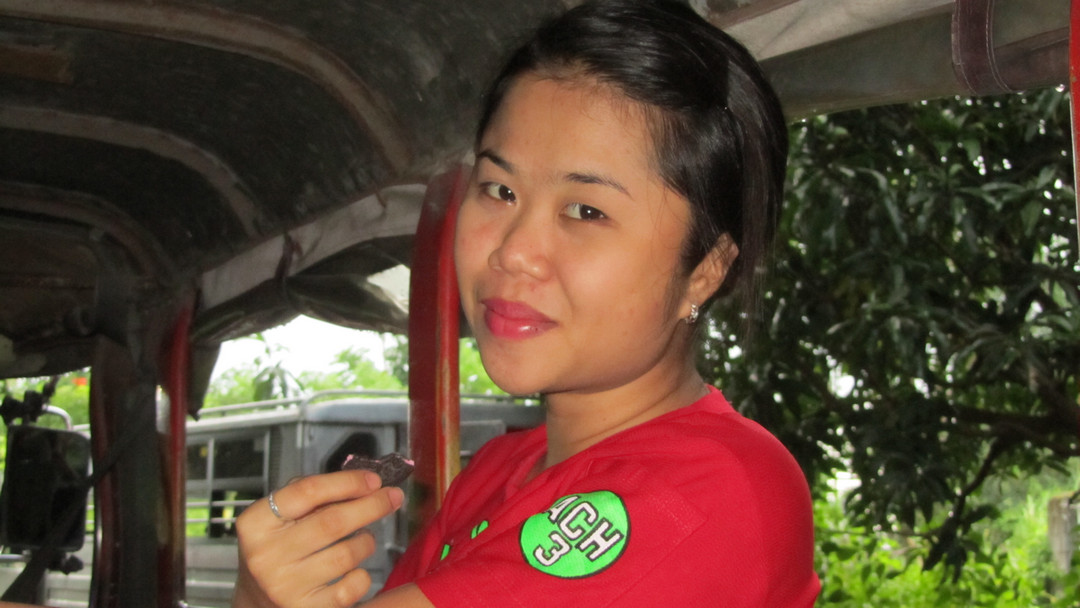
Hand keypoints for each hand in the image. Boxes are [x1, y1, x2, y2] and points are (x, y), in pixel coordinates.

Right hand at [232, 470, 404, 607]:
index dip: (347, 482)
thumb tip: (364, 483)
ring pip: (346, 554)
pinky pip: (351, 587)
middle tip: (393, 497)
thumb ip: (312, 497)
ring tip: (364, 538)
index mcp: (257, 523)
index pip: (307, 491)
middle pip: (332, 521)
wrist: (257, 601)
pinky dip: (361, 575)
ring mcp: (285, 586)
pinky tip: (354, 570)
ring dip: (366, 541)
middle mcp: (267, 555)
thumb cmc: (276, 550)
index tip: (374, 480)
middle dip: (371, 505)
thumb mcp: (278, 518)